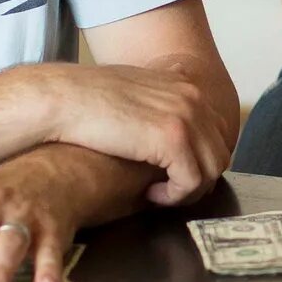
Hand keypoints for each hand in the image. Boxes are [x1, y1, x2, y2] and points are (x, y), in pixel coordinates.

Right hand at [45, 63, 225, 205]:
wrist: (63, 98)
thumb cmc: (87, 101)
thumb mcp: (135, 93)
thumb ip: (159, 106)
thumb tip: (168, 129)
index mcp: (186, 85)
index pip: (216, 132)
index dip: (200, 159)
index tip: (176, 174)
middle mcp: (193, 97)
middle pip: (219, 152)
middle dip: (198, 178)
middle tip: (170, 190)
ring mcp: (186, 117)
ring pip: (210, 171)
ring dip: (187, 190)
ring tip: (158, 194)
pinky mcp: (172, 139)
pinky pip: (191, 181)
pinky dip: (174, 196)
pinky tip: (150, 195)